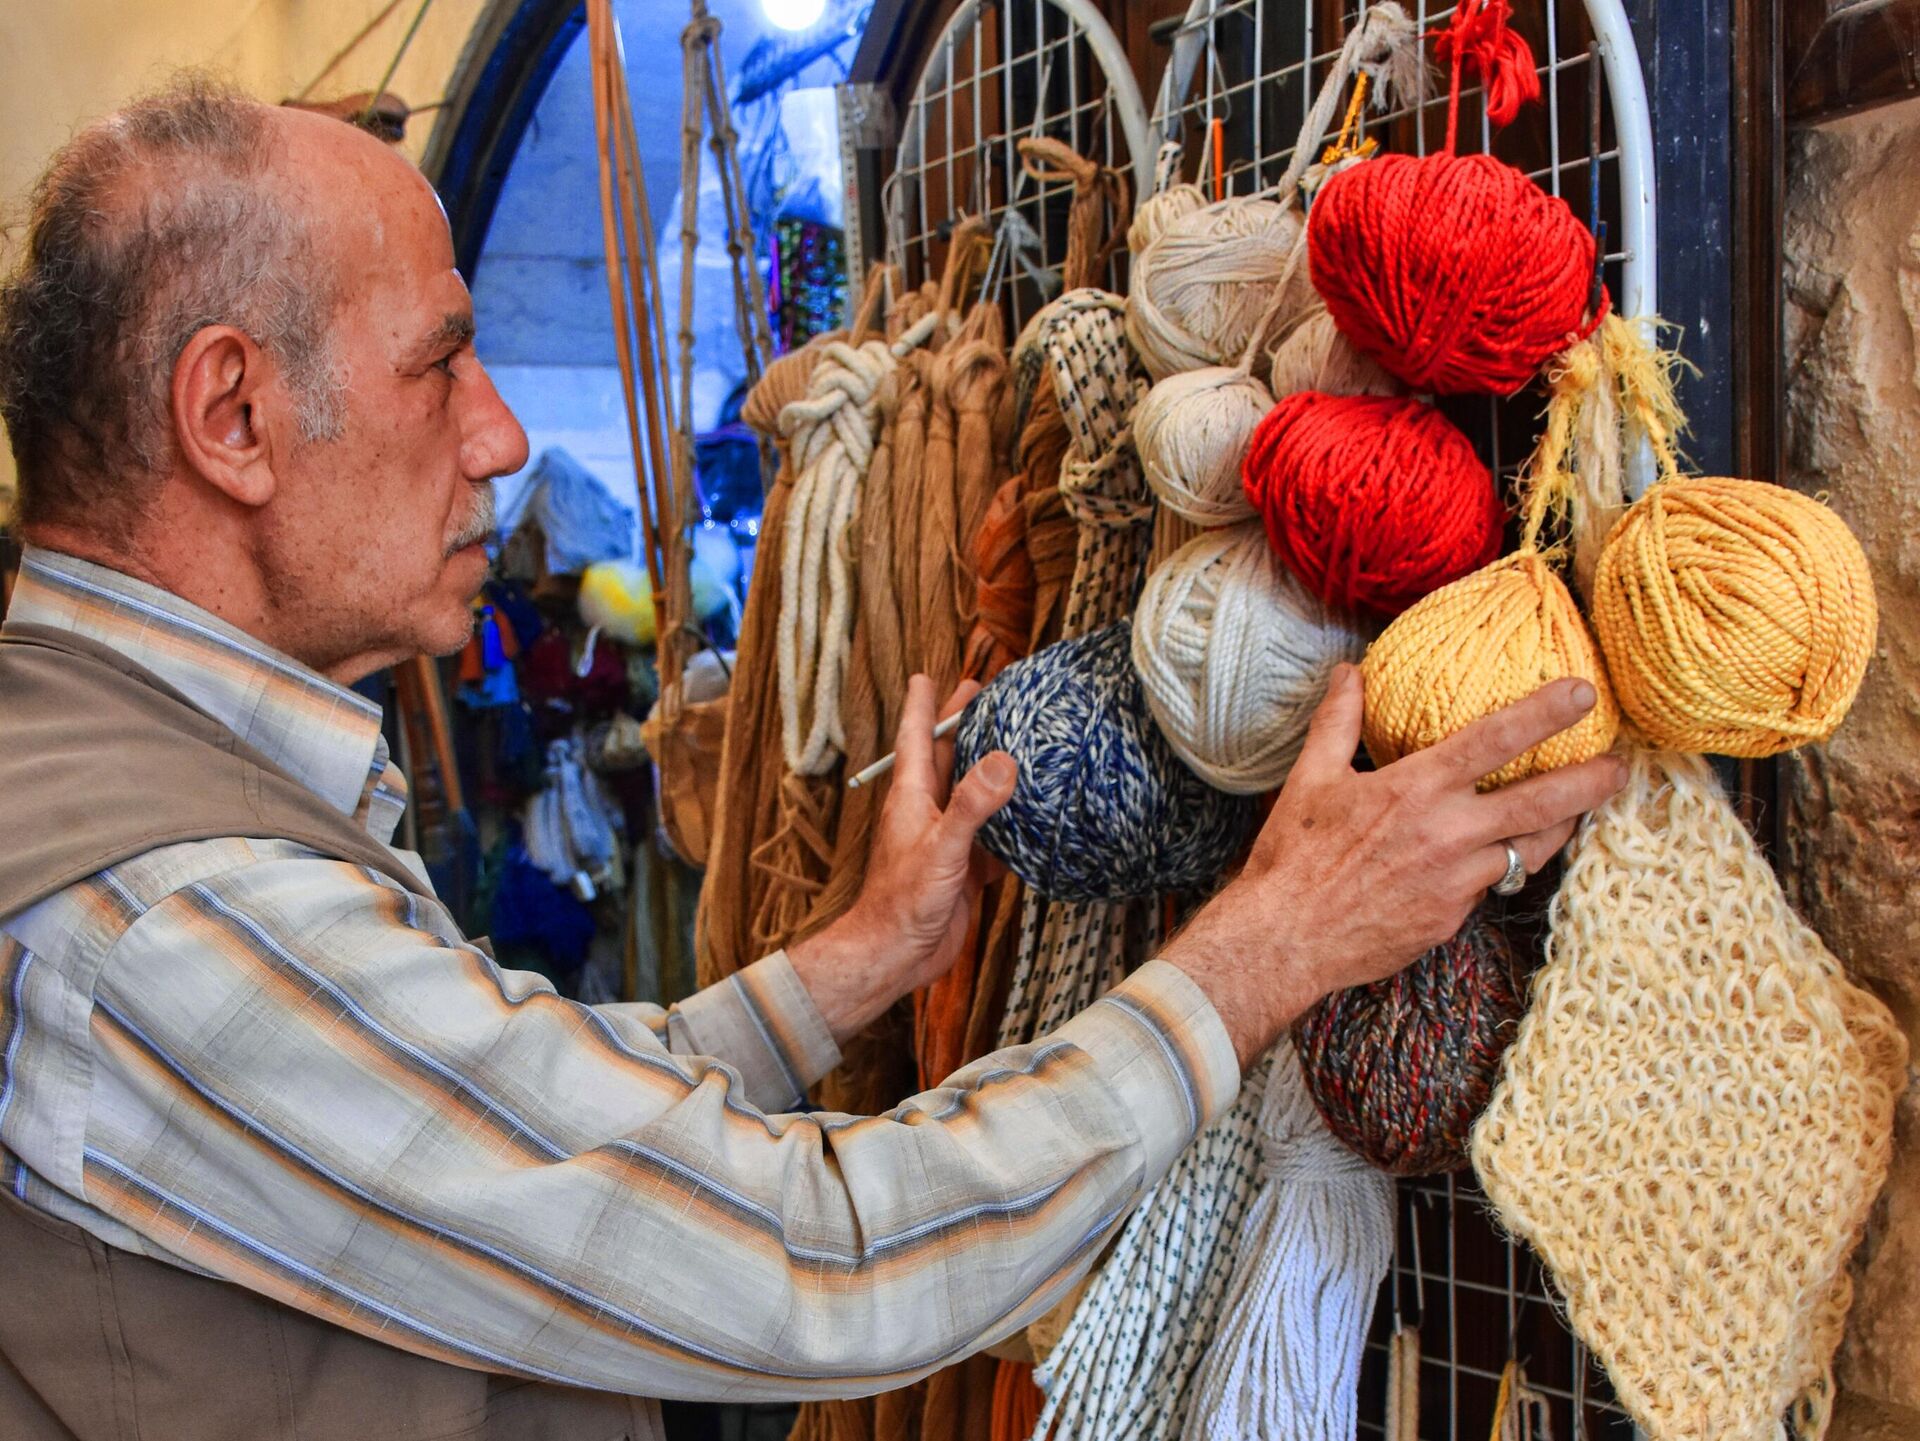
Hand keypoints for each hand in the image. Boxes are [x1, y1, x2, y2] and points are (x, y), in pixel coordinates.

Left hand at [785, 674, 1016, 1043]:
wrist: (896, 955)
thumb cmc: (904, 901)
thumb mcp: (941, 847)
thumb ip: (971, 805)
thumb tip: (1003, 760)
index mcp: (912, 796)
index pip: (915, 737)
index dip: (923, 705)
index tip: (928, 675)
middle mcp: (927, 811)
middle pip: (945, 757)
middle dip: (961, 725)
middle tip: (981, 692)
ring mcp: (946, 840)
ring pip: (970, 794)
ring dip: (989, 770)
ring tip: (1014, 744)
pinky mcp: (963, 868)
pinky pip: (991, 837)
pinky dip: (1009, 823)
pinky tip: (1029, 816)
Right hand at [1160, 663, 1627, 1066]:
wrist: (1287, 939)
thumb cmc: (1294, 857)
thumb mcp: (1310, 778)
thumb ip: (1338, 722)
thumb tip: (1350, 673)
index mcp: (1415, 789)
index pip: (1495, 740)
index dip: (1545, 713)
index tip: (1582, 693)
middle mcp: (1448, 832)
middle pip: (1543, 801)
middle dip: (1592, 780)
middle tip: (1621, 764)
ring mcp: (1457, 880)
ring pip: (1532, 848)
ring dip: (1563, 825)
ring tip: (1580, 807)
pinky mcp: (1453, 917)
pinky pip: (1492, 884)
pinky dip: (1504, 864)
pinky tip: (1505, 854)